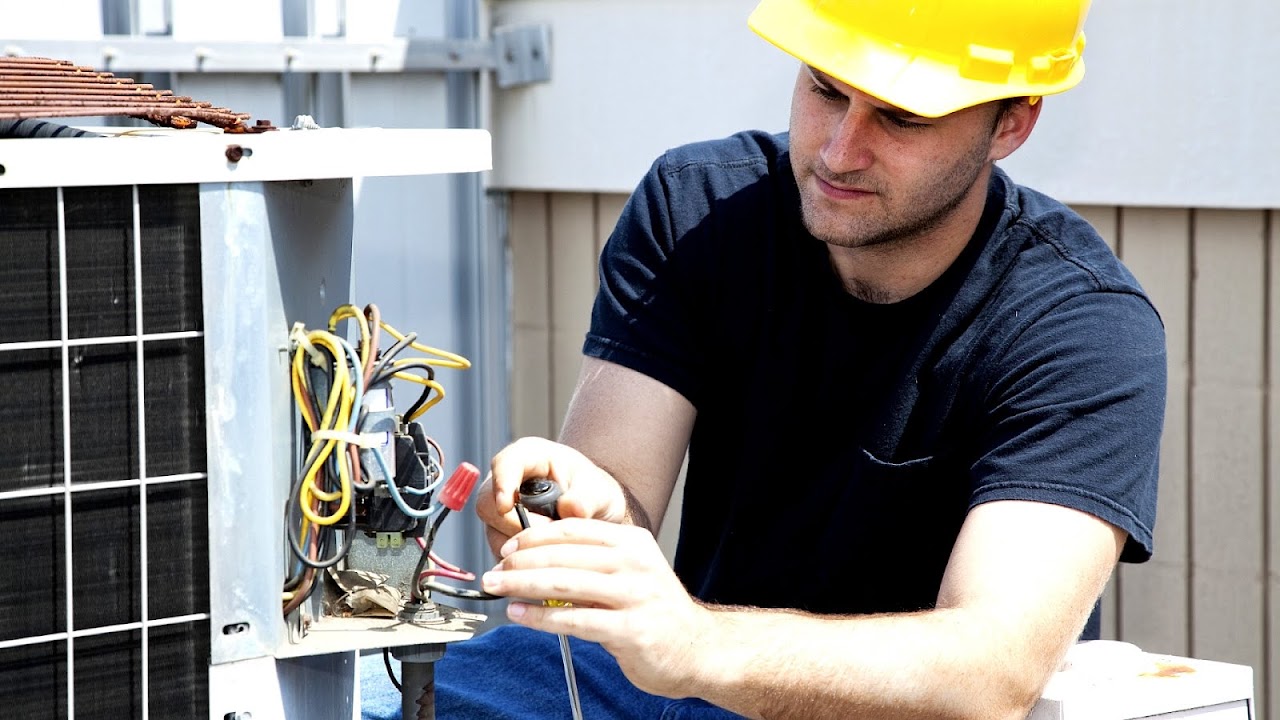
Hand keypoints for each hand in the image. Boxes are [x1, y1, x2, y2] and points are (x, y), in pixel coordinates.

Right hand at [474, 437, 629, 557]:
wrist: (596, 516)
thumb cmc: (594, 495)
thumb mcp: (599, 492)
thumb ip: (586, 499)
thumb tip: (569, 509)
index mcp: (529, 456)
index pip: (504, 464)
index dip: (502, 483)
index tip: (506, 505)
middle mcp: (508, 481)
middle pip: (488, 502)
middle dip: (515, 524)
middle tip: (548, 534)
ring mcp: (500, 509)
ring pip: (492, 531)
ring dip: (521, 544)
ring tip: (554, 544)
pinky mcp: (500, 534)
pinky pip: (500, 550)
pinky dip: (522, 557)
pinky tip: (545, 555)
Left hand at [481, 517, 714, 698]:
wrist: (697, 648)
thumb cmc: (655, 610)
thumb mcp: (631, 571)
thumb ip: (593, 560)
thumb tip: (537, 554)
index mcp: (632, 542)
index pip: (573, 530)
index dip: (534, 536)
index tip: (508, 546)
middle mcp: (634, 563)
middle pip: (562, 555)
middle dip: (520, 562)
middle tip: (493, 571)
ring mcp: (634, 596)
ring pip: (563, 583)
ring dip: (522, 585)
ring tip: (498, 588)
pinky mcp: (630, 630)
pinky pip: (574, 620)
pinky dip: (539, 617)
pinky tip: (519, 615)